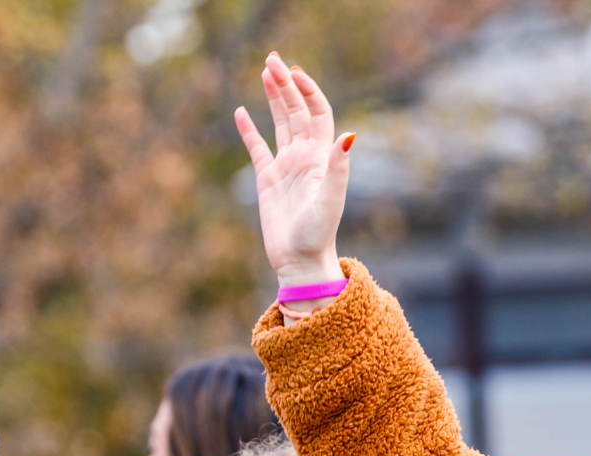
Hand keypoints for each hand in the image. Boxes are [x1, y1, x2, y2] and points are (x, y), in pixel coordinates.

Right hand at [233, 53, 351, 291]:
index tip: (294, 72)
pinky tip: (241, 112)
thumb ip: (338, 168)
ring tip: (265, 70)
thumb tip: (349, 134)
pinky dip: (249, 130)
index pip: (318, 113)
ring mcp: (286, 167)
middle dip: (286, 84)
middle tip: (271, 59)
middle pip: (297, 111)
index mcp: (320, 157)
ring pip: (280, 123)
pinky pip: (257, 148)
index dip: (308, 91)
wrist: (300, 261)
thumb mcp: (329, 200)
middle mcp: (304, 157)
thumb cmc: (317, 234)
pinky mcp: (267, 180)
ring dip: (273, 98)